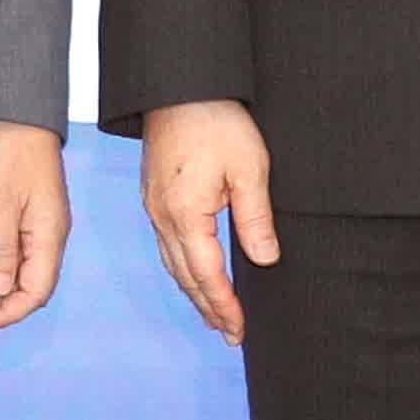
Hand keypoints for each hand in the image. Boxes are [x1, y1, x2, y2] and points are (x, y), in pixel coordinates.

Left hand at [0, 120, 71, 332]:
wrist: (21, 120)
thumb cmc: (12, 154)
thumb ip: (0, 248)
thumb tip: (1, 290)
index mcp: (49, 235)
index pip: (34, 292)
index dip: (6, 314)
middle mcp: (51, 238)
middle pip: (30, 290)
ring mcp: (42, 231)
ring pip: (22, 277)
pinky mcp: (31, 223)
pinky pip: (18, 260)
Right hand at [138, 99, 278, 344]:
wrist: (179, 86)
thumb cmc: (216, 121)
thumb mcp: (250, 169)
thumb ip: (255, 219)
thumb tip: (265, 259)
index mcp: (185, 214)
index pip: (206, 274)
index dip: (224, 305)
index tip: (239, 329)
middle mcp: (163, 216)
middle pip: (185, 276)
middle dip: (208, 307)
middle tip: (230, 334)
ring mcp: (154, 207)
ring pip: (173, 263)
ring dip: (194, 291)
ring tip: (214, 314)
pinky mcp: (154, 196)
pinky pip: (166, 245)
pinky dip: (183, 268)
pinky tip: (194, 273)